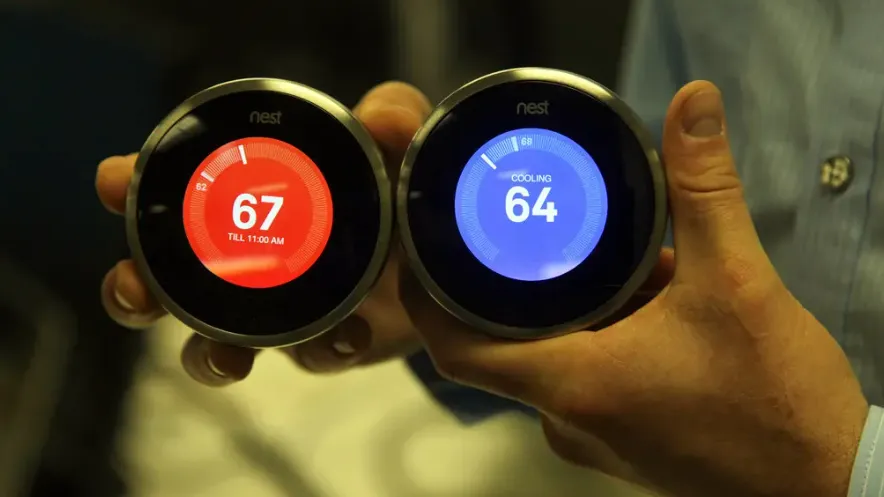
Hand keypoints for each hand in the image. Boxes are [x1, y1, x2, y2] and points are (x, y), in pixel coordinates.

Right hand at [96, 82, 430, 385]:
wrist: (440, 263)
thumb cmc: (398, 193)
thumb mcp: (397, 147)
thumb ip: (393, 118)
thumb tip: (378, 115)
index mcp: (247, 198)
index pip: (172, 189)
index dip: (132, 184)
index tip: (113, 182)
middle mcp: (244, 258)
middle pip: (163, 281)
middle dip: (135, 288)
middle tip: (136, 293)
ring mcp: (276, 310)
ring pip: (212, 342)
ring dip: (207, 354)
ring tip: (227, 358)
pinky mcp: (320, 345)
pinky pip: (310, 359)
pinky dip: (325, 351)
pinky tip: (348, 338)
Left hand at [399, 81, 868, 496]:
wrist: (828, 481)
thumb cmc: (778, 403)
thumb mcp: (738, 282)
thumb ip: (705, 189)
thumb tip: (691, 108)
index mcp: (574, 382)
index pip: (455, 346)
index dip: (424, 298)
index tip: (423, 250)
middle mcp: (567, 417)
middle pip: (498, 343)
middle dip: (511, 284)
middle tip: (522, 227)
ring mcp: (592, 436)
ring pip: (546, 358)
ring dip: (566, 308)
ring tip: (606, 260)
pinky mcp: (620, 441)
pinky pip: (581, 377)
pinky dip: (595, 336)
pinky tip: (642, 303)